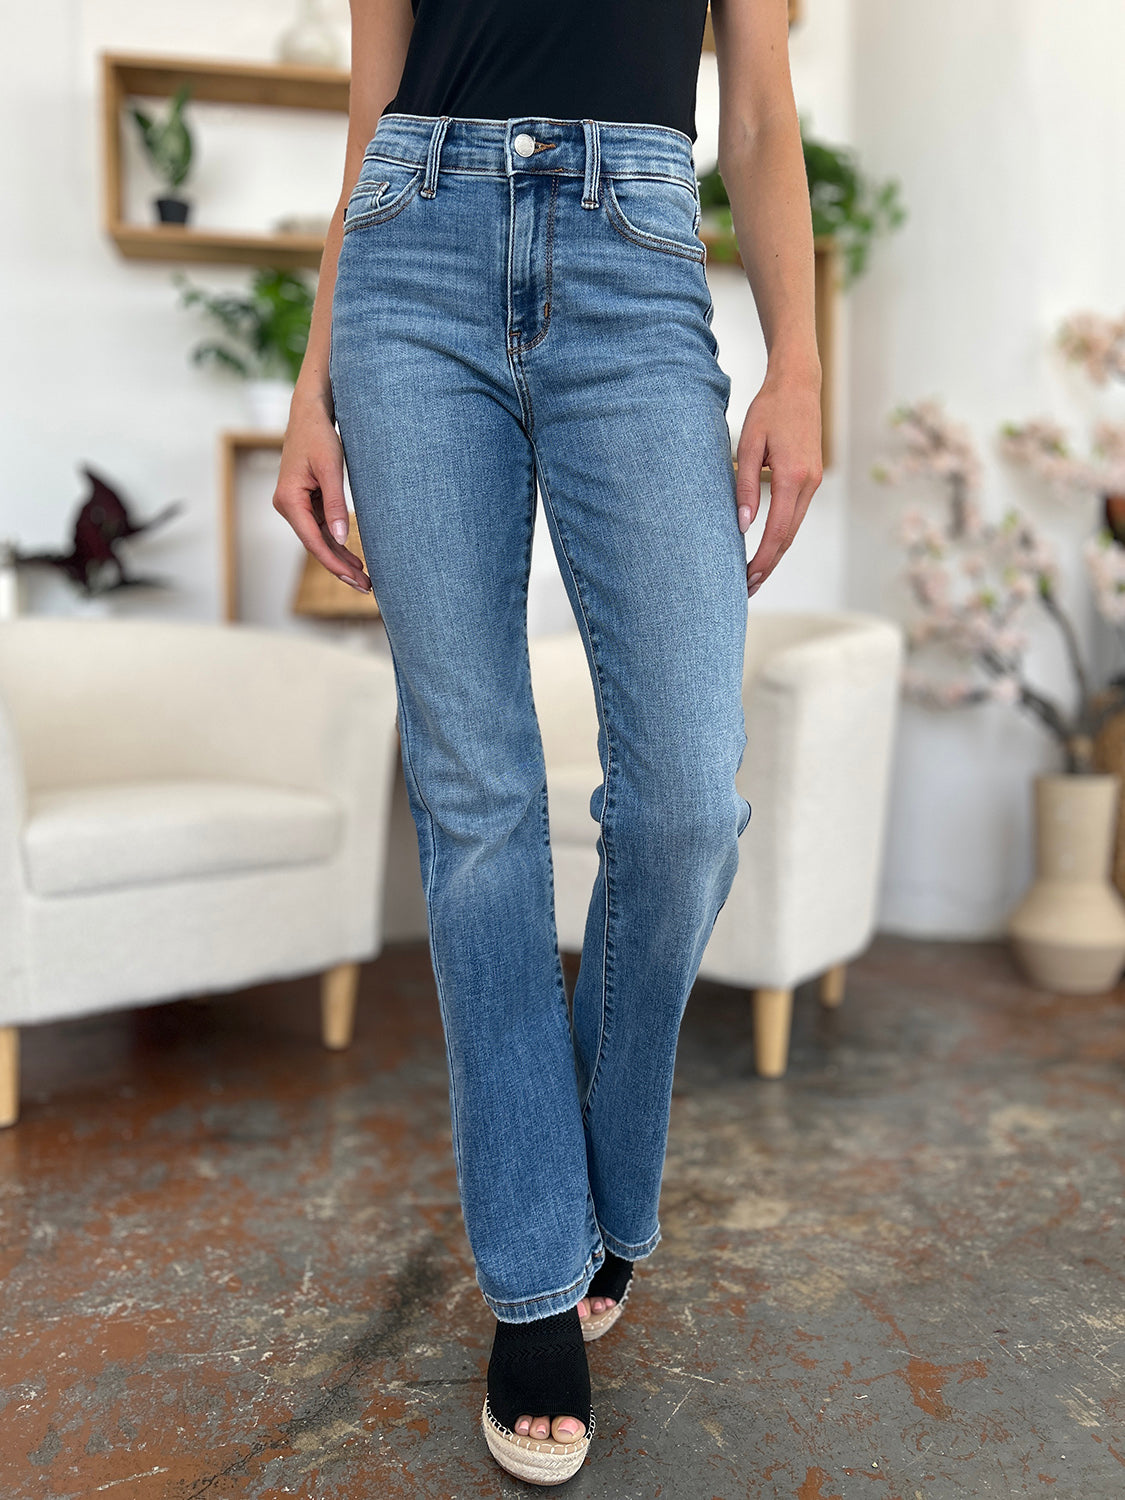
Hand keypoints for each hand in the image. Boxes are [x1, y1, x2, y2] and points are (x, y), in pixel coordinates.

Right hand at [272, 391, 370, 593]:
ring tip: (364, 578)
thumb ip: (335, 504)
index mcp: (289, 500)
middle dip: (340, 567)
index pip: (313, 541)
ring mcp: (295, 505)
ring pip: (319, 539)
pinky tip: (354, 557)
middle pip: (316, 545)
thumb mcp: (331, 469)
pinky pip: (321, 528)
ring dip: (341, 558)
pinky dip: (337, 542)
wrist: (309, 415)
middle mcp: (287, 506)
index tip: (355, 579)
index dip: (335, 563)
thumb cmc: (319, 437)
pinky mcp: (305, 502)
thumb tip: (340, 538)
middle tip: (366, 587)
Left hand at [734, 364, 822, 596]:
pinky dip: (781, 535)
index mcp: (791, 476)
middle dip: (768, 565)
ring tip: (754, 576)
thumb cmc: (768, 410)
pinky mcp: (812, 478)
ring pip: (794, 528)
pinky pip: (796, 514)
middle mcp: (808, 483)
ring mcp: (814, 481)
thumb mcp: (748, 443)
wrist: (799, 385)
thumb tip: (743, 526)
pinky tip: (766, 547)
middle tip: (746, 589)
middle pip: (788, 536)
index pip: (777, 530)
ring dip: (775, 554)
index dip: (761, 559)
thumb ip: (744, 485)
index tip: (746, 578)